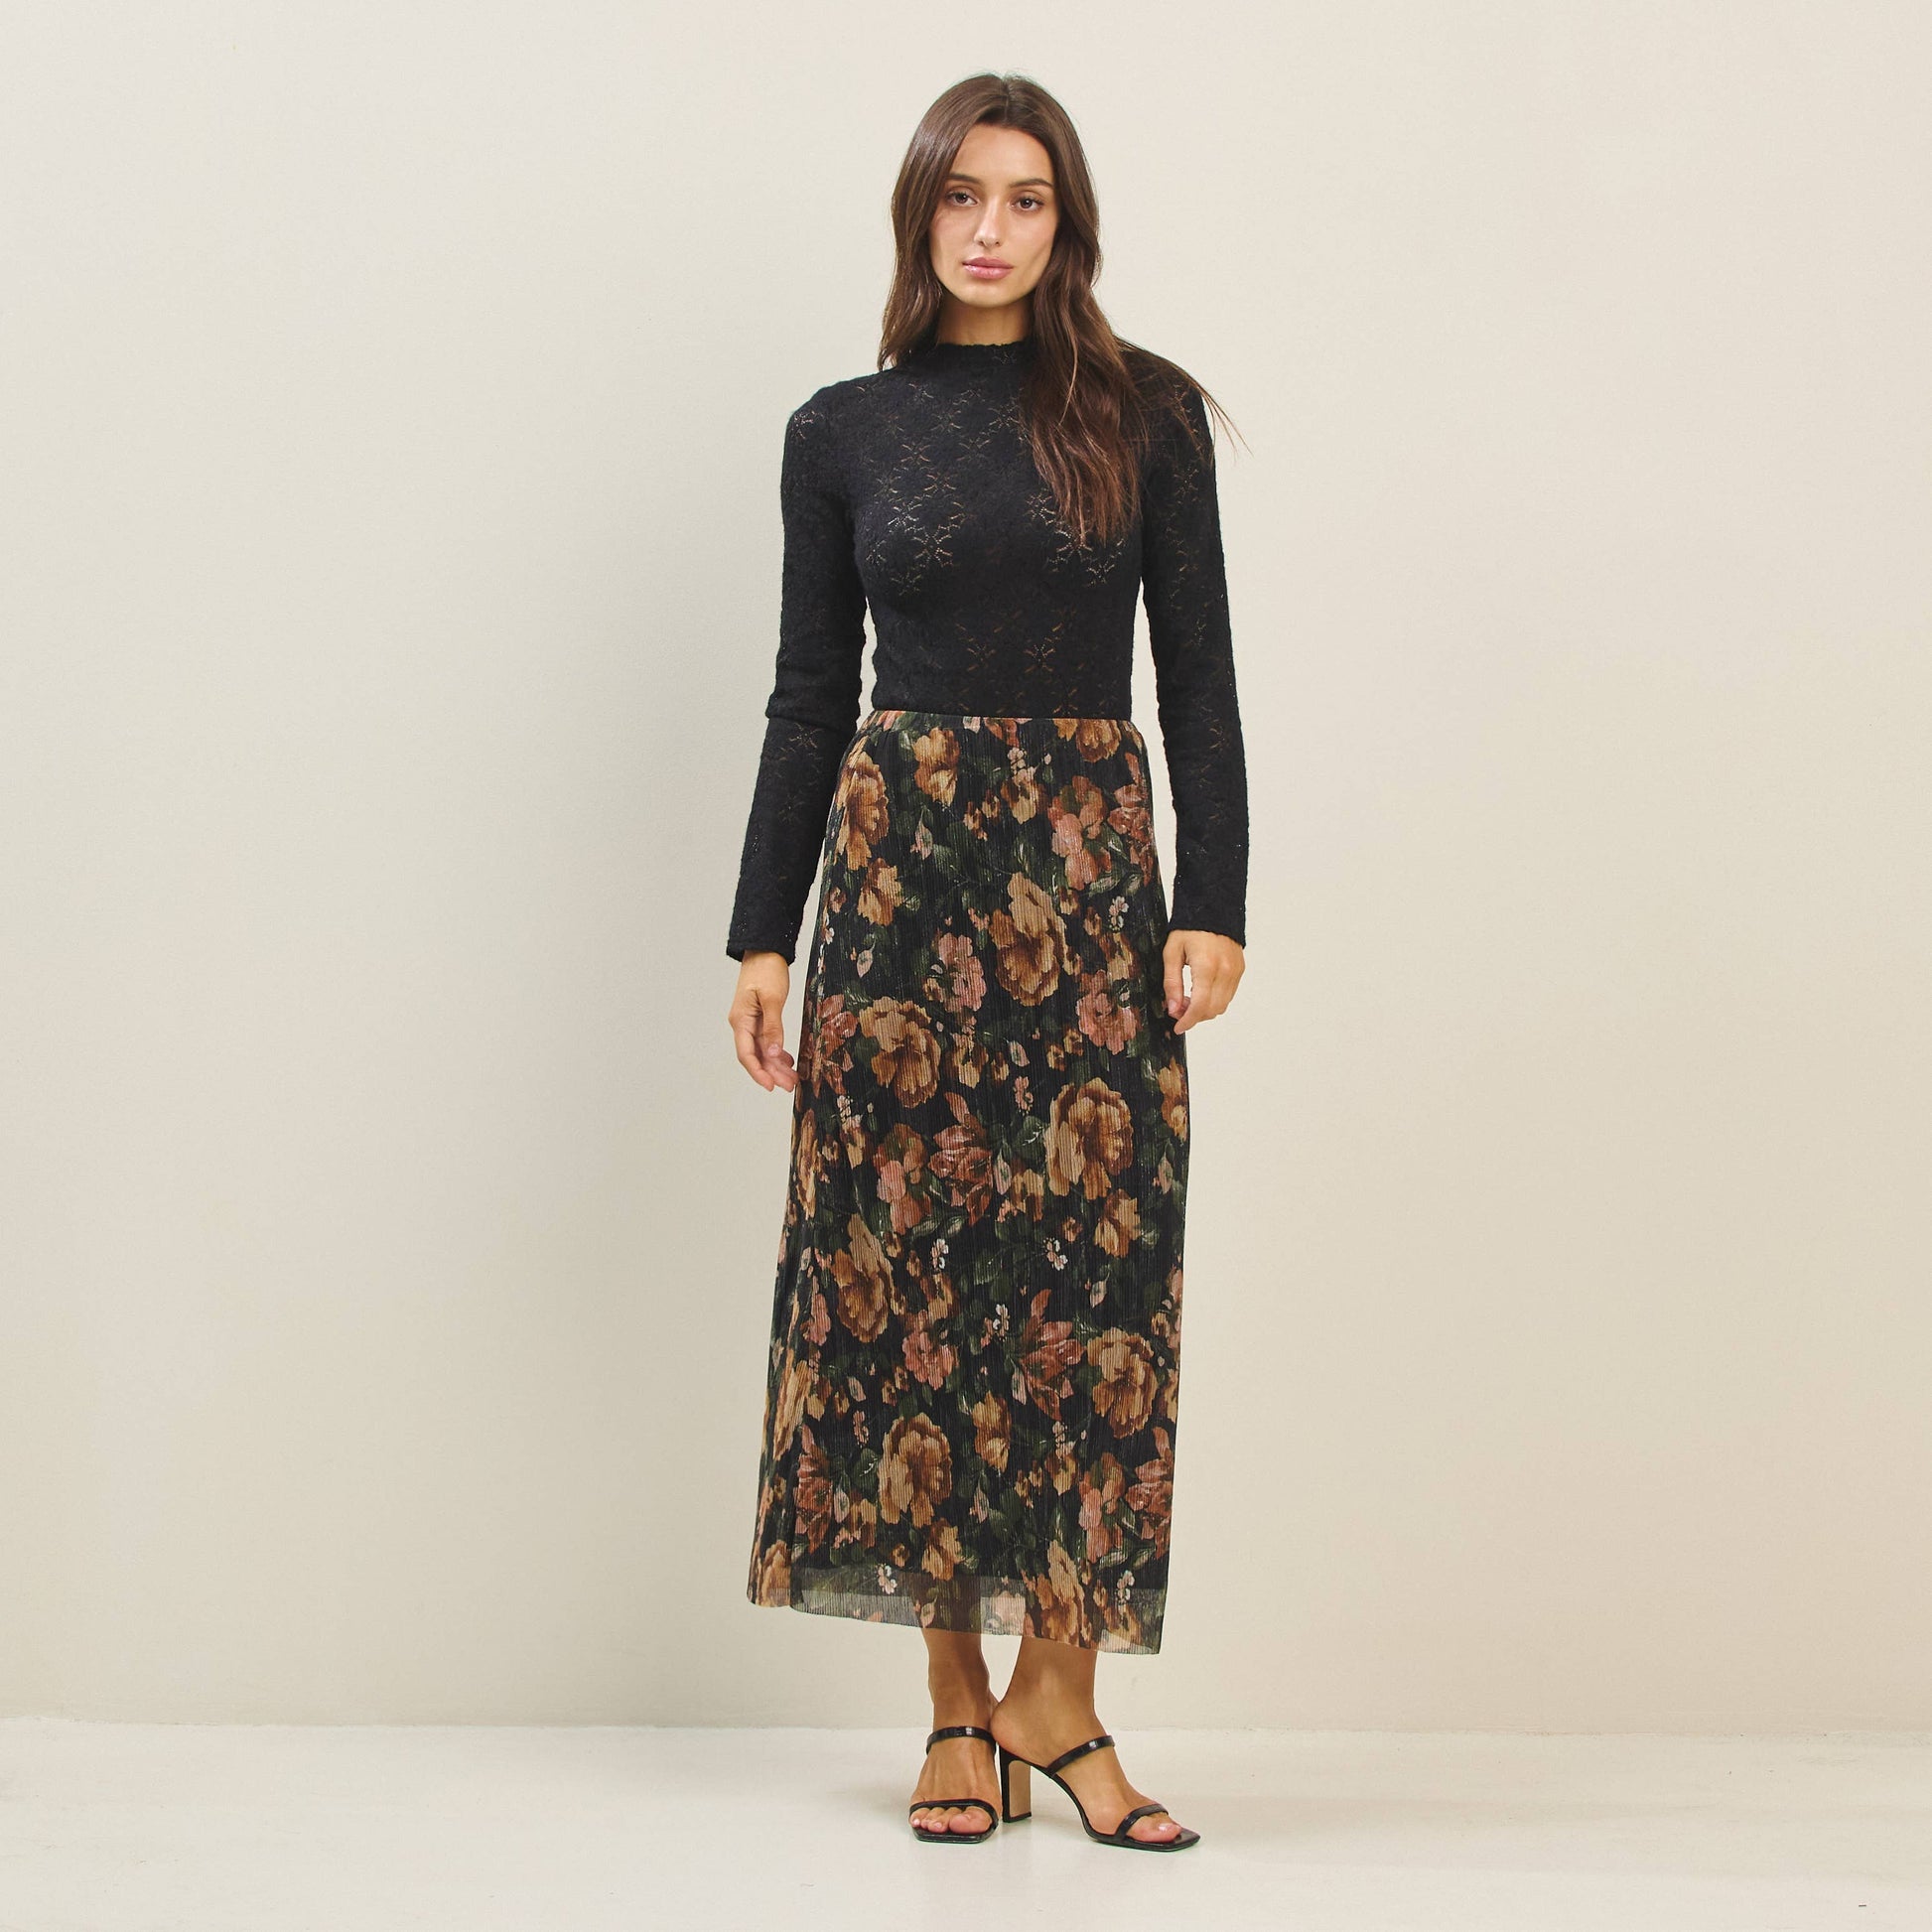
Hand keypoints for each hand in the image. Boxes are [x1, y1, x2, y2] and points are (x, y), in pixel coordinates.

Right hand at [730, 952, 796, 1089]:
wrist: (765, 950)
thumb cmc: (766, 970)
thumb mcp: (773, 999)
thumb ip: (773, 1027)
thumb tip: (773, 1053)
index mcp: (741, 1020)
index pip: (747, 1054)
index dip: (758, 1073)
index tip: (771, 1086)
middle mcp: (742, 1024)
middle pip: (755, 1056)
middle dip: (771, 1073)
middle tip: (789, 1086)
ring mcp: (750, 1021)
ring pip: (762, 1050)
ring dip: (775, 1065)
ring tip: (792, 1078)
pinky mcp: (759, 1017)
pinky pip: (765, 1040)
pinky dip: (776, 1052)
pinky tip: (787, 1060)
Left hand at [1162, 929, 1243, 1033]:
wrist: (1212, 908)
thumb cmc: (1189, 928)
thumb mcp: (1172, 953)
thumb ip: (1172, 983)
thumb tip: (1173, 1009)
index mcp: (1206, 966)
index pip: (1200, 1006)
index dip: (1188, 1021)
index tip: (1178, 1027)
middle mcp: (1225, 971)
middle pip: (1212, 1010)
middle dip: (1195, 1016)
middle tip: (1178, 1009)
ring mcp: (1235, 971)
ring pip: (1223, 1005)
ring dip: (1205, 1010)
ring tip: (1188, 999)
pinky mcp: (1240, 969)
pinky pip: (1229, 995)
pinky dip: (1215, 1000)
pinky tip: (1201, 992)